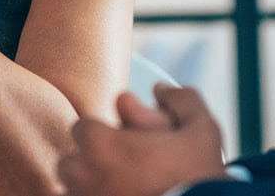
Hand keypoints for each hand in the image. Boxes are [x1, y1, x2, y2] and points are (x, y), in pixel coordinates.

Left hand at [59, 85, 227, 195]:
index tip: (122, 144)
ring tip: (121, 188)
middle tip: (122, 171)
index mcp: (99, 143)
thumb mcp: (202, 131)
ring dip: (91, 186)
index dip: (104, 135)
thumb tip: (161, 89)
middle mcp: (79, 174)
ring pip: (74, 188)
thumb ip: (182, 101)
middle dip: (91, 163)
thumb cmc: (197, 177)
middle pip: (72, 161)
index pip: (83, 128)